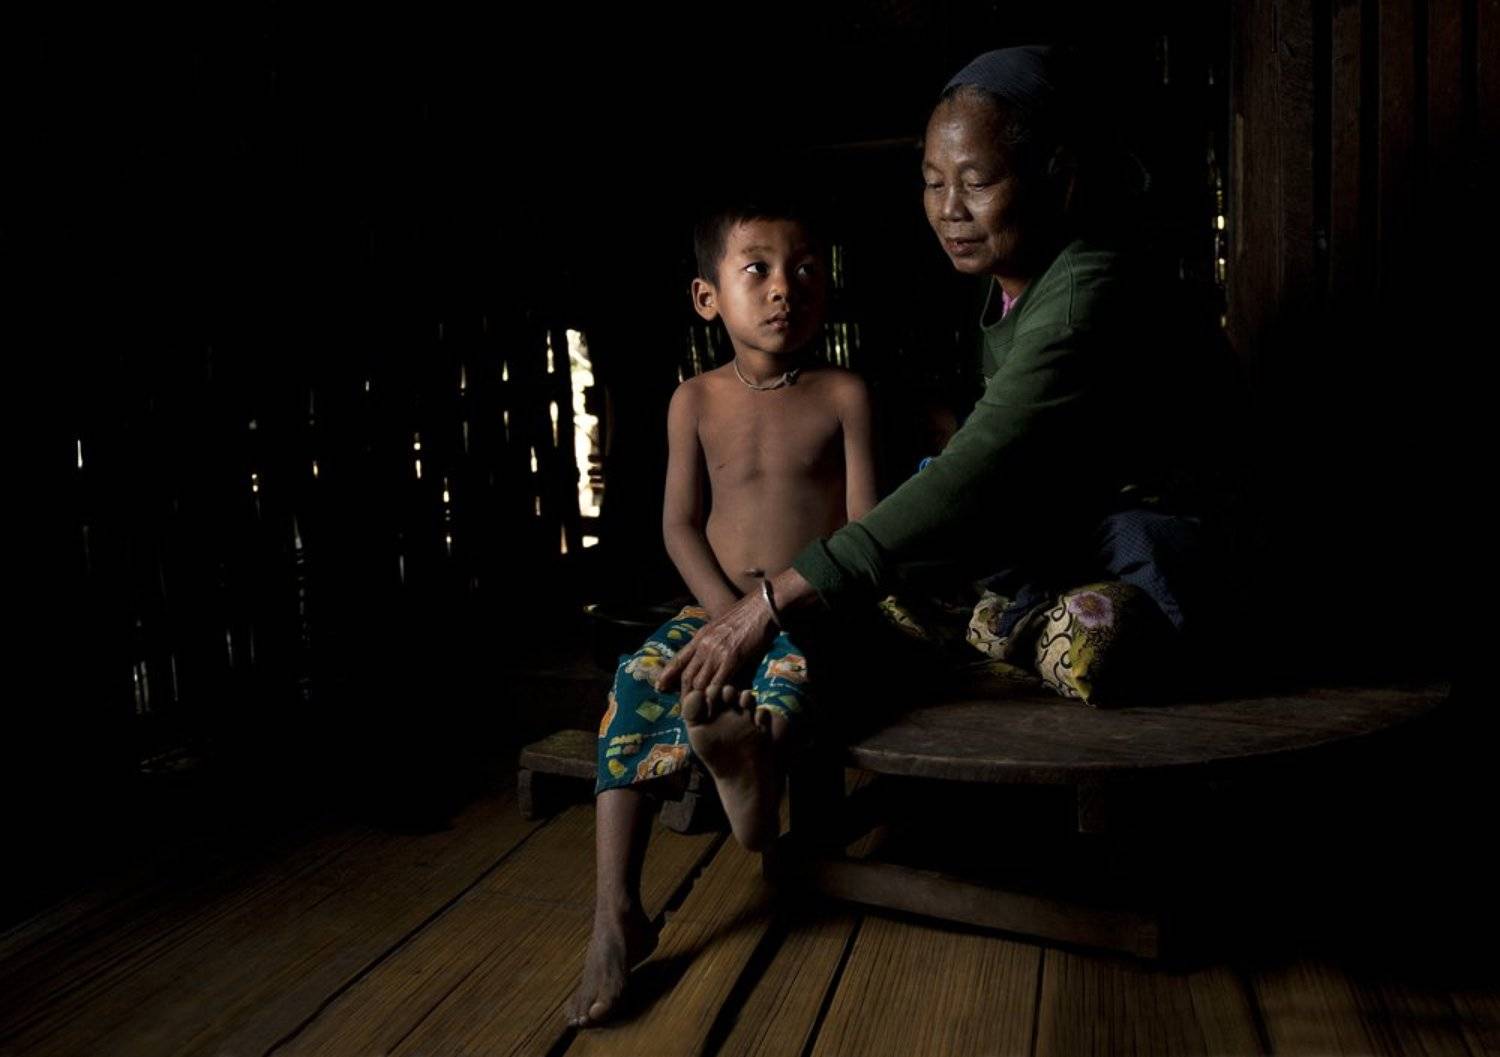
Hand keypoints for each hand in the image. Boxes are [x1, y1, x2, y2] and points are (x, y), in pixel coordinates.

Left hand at [658, 589, 777, 703]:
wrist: (762, 606)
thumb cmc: (747, 615)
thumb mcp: (722, 626)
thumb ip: (713, 641)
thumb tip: (710, 655)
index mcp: (700, 636)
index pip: (678, 658)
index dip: (667, 674)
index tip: (660, 686)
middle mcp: (704, 645)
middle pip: (686, 675)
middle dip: (683, 693)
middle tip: (683, 708)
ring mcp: (716, 653)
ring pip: (699, 682)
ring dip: (697, 699)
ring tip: (697, 713)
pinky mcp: (731, 659)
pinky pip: (717, 684)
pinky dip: (713, 697)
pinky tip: (712, 706)